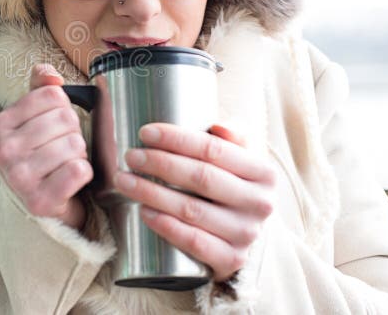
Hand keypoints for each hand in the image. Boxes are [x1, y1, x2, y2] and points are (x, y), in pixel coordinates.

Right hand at [0, 64, 92, 229]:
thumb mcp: (34, 119)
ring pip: (74, 144)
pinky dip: (84, 173)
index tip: (54, 126)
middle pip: (65, 118)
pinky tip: (72, 179)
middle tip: (63, 148)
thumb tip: (51, 76)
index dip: (63, 108)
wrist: (40, 204)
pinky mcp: (40, 201)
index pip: (52, 95)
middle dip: (73, 132)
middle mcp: (4, 151)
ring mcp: (20, 178)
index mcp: (0, 125)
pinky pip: (79, 170)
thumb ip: (41, 89)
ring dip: (79, 154)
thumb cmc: (39, 156)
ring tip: (66, 163)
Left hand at [113, 122, 275, 281]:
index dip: (176, 139)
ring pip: (191, 209)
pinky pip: (194, 242)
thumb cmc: (232, 188)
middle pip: (200, 177)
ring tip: (124, 181)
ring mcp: (246, 234)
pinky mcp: (232, 260)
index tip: (145, 133)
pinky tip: (144, 211)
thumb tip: (218, 126)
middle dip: (159, 163)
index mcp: (263, 172)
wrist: (244, 237)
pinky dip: (165, 226)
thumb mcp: (240, 160)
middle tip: (131, 157)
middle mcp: (260, 204)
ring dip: (151, 193)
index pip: (214, 149)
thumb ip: (232, 137)